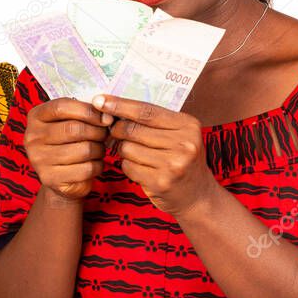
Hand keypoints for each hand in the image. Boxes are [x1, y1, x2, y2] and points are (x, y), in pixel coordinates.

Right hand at [25, 97, 112, 200]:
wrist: (61, 177)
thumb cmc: (70, 142)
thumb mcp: (71, 121)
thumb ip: (85, 113)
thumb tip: (107, 116)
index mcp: (36, 117)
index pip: (61, 107)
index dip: (87, 110)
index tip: (105, 116)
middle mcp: (32, 137)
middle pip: (73, 128)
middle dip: (97, 131)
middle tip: (105, 134)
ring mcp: (39, 159)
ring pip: (83, 150)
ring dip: (99, 149)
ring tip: (99, 149)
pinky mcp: (50, 178)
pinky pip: (85, 169)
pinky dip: (97, 166)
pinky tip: (95, 164)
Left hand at [92, 94, 217, 217]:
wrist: (198, 196)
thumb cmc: (181, 159)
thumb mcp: (178, 135)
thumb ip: (152, 121)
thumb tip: (112, 107)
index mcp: (188, 125)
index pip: (146, 111)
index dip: (120, 105)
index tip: (99, 101)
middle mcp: (183, 144)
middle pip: (132, 129)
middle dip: (117, 129)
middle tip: (115, 132)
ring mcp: (173, 165)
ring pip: (127, 148)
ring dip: (123, 150)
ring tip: (136, 153)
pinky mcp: (160, 182)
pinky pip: (128, 166)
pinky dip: (127, 165)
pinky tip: (140, 168)